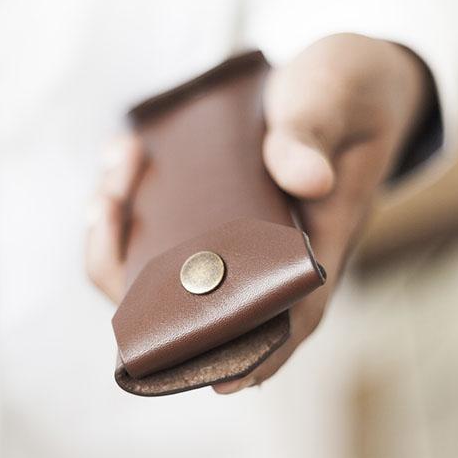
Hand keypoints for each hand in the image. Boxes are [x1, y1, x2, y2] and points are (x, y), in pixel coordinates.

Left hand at [86, 34, 431, 392]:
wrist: (336, 77)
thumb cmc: (347, 95)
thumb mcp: (335, 98)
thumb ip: (314, 135)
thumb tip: (306, 181)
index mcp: (311, 246)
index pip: (286, 319)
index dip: (254, 356)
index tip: (220, 380)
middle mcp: (263, 256)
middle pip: (198, 303)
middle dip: (135, 266)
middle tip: (110, 200)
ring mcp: (228, 238)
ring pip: (162, 266)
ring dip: (121, 226)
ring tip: (119, 165)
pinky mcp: (206, 212)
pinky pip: (155, 230)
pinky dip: (128, 203)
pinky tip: (124, 160)